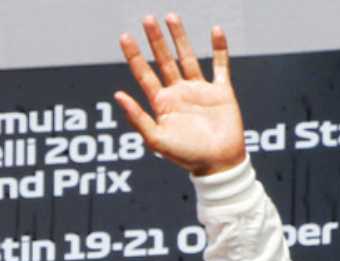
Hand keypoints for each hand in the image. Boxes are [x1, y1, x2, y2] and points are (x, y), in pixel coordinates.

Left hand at [114, 14, 247, 175]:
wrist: (218, 163)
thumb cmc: (186, 156)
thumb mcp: (155, 139)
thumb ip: (137, 117)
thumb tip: (117, 95)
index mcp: (161, 103)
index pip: (143, 74)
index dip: (134, 55)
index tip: (124, 36)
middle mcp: (178, 93)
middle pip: (164, 60)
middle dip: (155, 40)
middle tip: (147, 18)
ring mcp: (199, 90)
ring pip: (188, 57)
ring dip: (180, 37)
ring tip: (171, 17)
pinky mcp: (221, 91)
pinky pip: (220, 65)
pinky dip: (219, 48)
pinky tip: (216, 31)